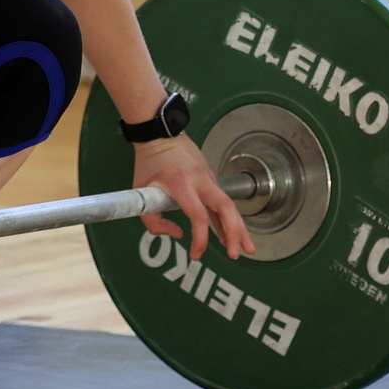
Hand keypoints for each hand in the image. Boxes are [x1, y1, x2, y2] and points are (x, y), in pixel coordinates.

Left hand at [134, 136, 254, 262]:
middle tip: (236, 254)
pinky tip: (231, 234)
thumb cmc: (148, 163)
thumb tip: (177, 234)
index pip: (198, 216)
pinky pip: (223, 202)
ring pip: (229, 205)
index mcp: (182, 184)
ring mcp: (209, 178)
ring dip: (239, 228)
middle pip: (225, 208)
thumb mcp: (141, 192)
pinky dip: (229, 219)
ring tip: (247, 249)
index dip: (200, 239)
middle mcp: (201, 180)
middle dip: (234, 233)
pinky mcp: (211, 179)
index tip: (195, 255)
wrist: (159, 134)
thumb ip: (152, 220)